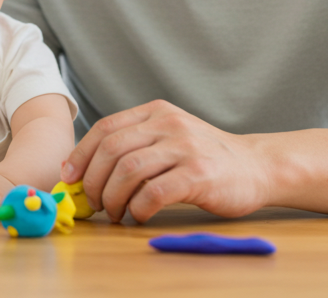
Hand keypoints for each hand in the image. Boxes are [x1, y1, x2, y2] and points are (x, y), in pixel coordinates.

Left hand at [61, 100, 272, 223]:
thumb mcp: (170, 136)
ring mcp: (184, 147)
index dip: (81, 154)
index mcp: (156, 113)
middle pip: (111, 150)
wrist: (257, 166)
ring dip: (113, 197)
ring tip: (115, 212)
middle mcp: (168, 124)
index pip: (105, 128)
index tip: (69, 177)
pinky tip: (139, 216)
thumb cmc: (206, 157)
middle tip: (93, 202)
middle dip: (93, 180)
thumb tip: (87, 170)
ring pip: (128, 170)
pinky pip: (153, 192)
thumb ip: (136, 143)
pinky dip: (138, 208)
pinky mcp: (199, 174)